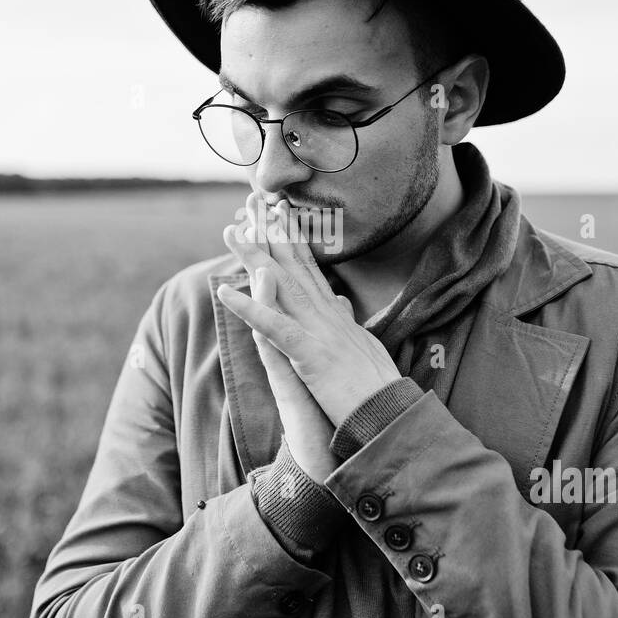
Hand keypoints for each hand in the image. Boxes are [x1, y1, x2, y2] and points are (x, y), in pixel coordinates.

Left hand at [218, 195, 402, 428]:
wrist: (392, 417)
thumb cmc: (379, 389)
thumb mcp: (363, 346)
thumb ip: (346, 321)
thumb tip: (339, 299)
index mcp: (335, 315)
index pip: (308, 269)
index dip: (291, 238)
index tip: (277, 211)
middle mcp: (327, 315)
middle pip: (292, 266)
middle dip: (270, 232)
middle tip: (251, 200)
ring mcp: (319, 332)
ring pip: (280, 287)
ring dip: (253, 258)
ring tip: (231, 232)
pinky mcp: (311, 355)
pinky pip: (273, 329)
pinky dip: (249, 308)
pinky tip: (224, 291)